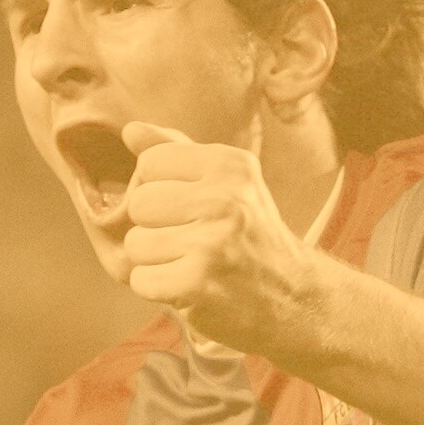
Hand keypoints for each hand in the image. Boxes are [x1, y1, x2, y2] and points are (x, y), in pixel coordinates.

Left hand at [119, 121, 313, 352]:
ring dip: (155, 260)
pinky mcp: (199, 282)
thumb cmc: (247, 234)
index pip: (151, 162)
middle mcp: (225, 198)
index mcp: (230, 164)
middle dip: (154, 226)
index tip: (190, 206)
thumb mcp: (225, 181)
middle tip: (189, 239)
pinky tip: (186, 286)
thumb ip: (175, 151)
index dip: (161, 187)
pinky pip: (141, 279)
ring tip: (189, 263)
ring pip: (136, 243)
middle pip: (140, 202)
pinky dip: (157, 288)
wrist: (292, 295)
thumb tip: (130, 129)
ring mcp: (213, 241)